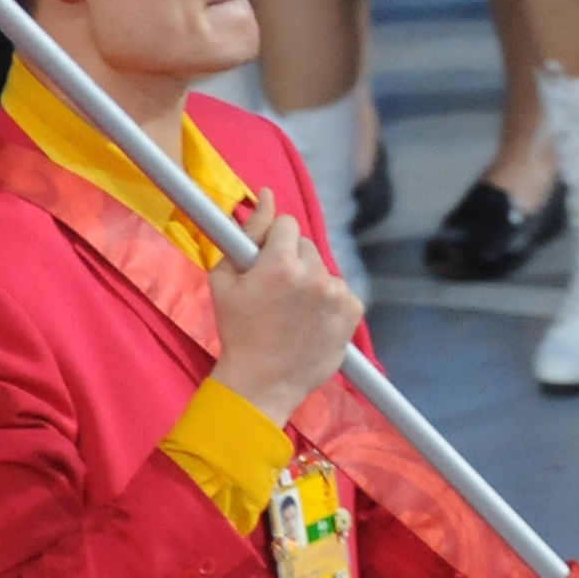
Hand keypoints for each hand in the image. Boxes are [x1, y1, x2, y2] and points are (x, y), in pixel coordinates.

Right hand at [203, 198, 361, 424]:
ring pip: (324, 269)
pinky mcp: (353, 312)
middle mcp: (314, 274)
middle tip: (277, 292)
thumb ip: (246, 232)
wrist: (262, 383)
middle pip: (306, 246)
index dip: (273, 241)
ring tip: (293, 312)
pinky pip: (341, 291)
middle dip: (292, 261)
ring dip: (311, 282)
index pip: (286, 224)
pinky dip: (328, 302)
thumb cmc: (237, 331)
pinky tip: (310, 322)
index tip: (266, 262)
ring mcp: (337, 294)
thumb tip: (267, 195)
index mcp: (280, 263)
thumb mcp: (225, 279)